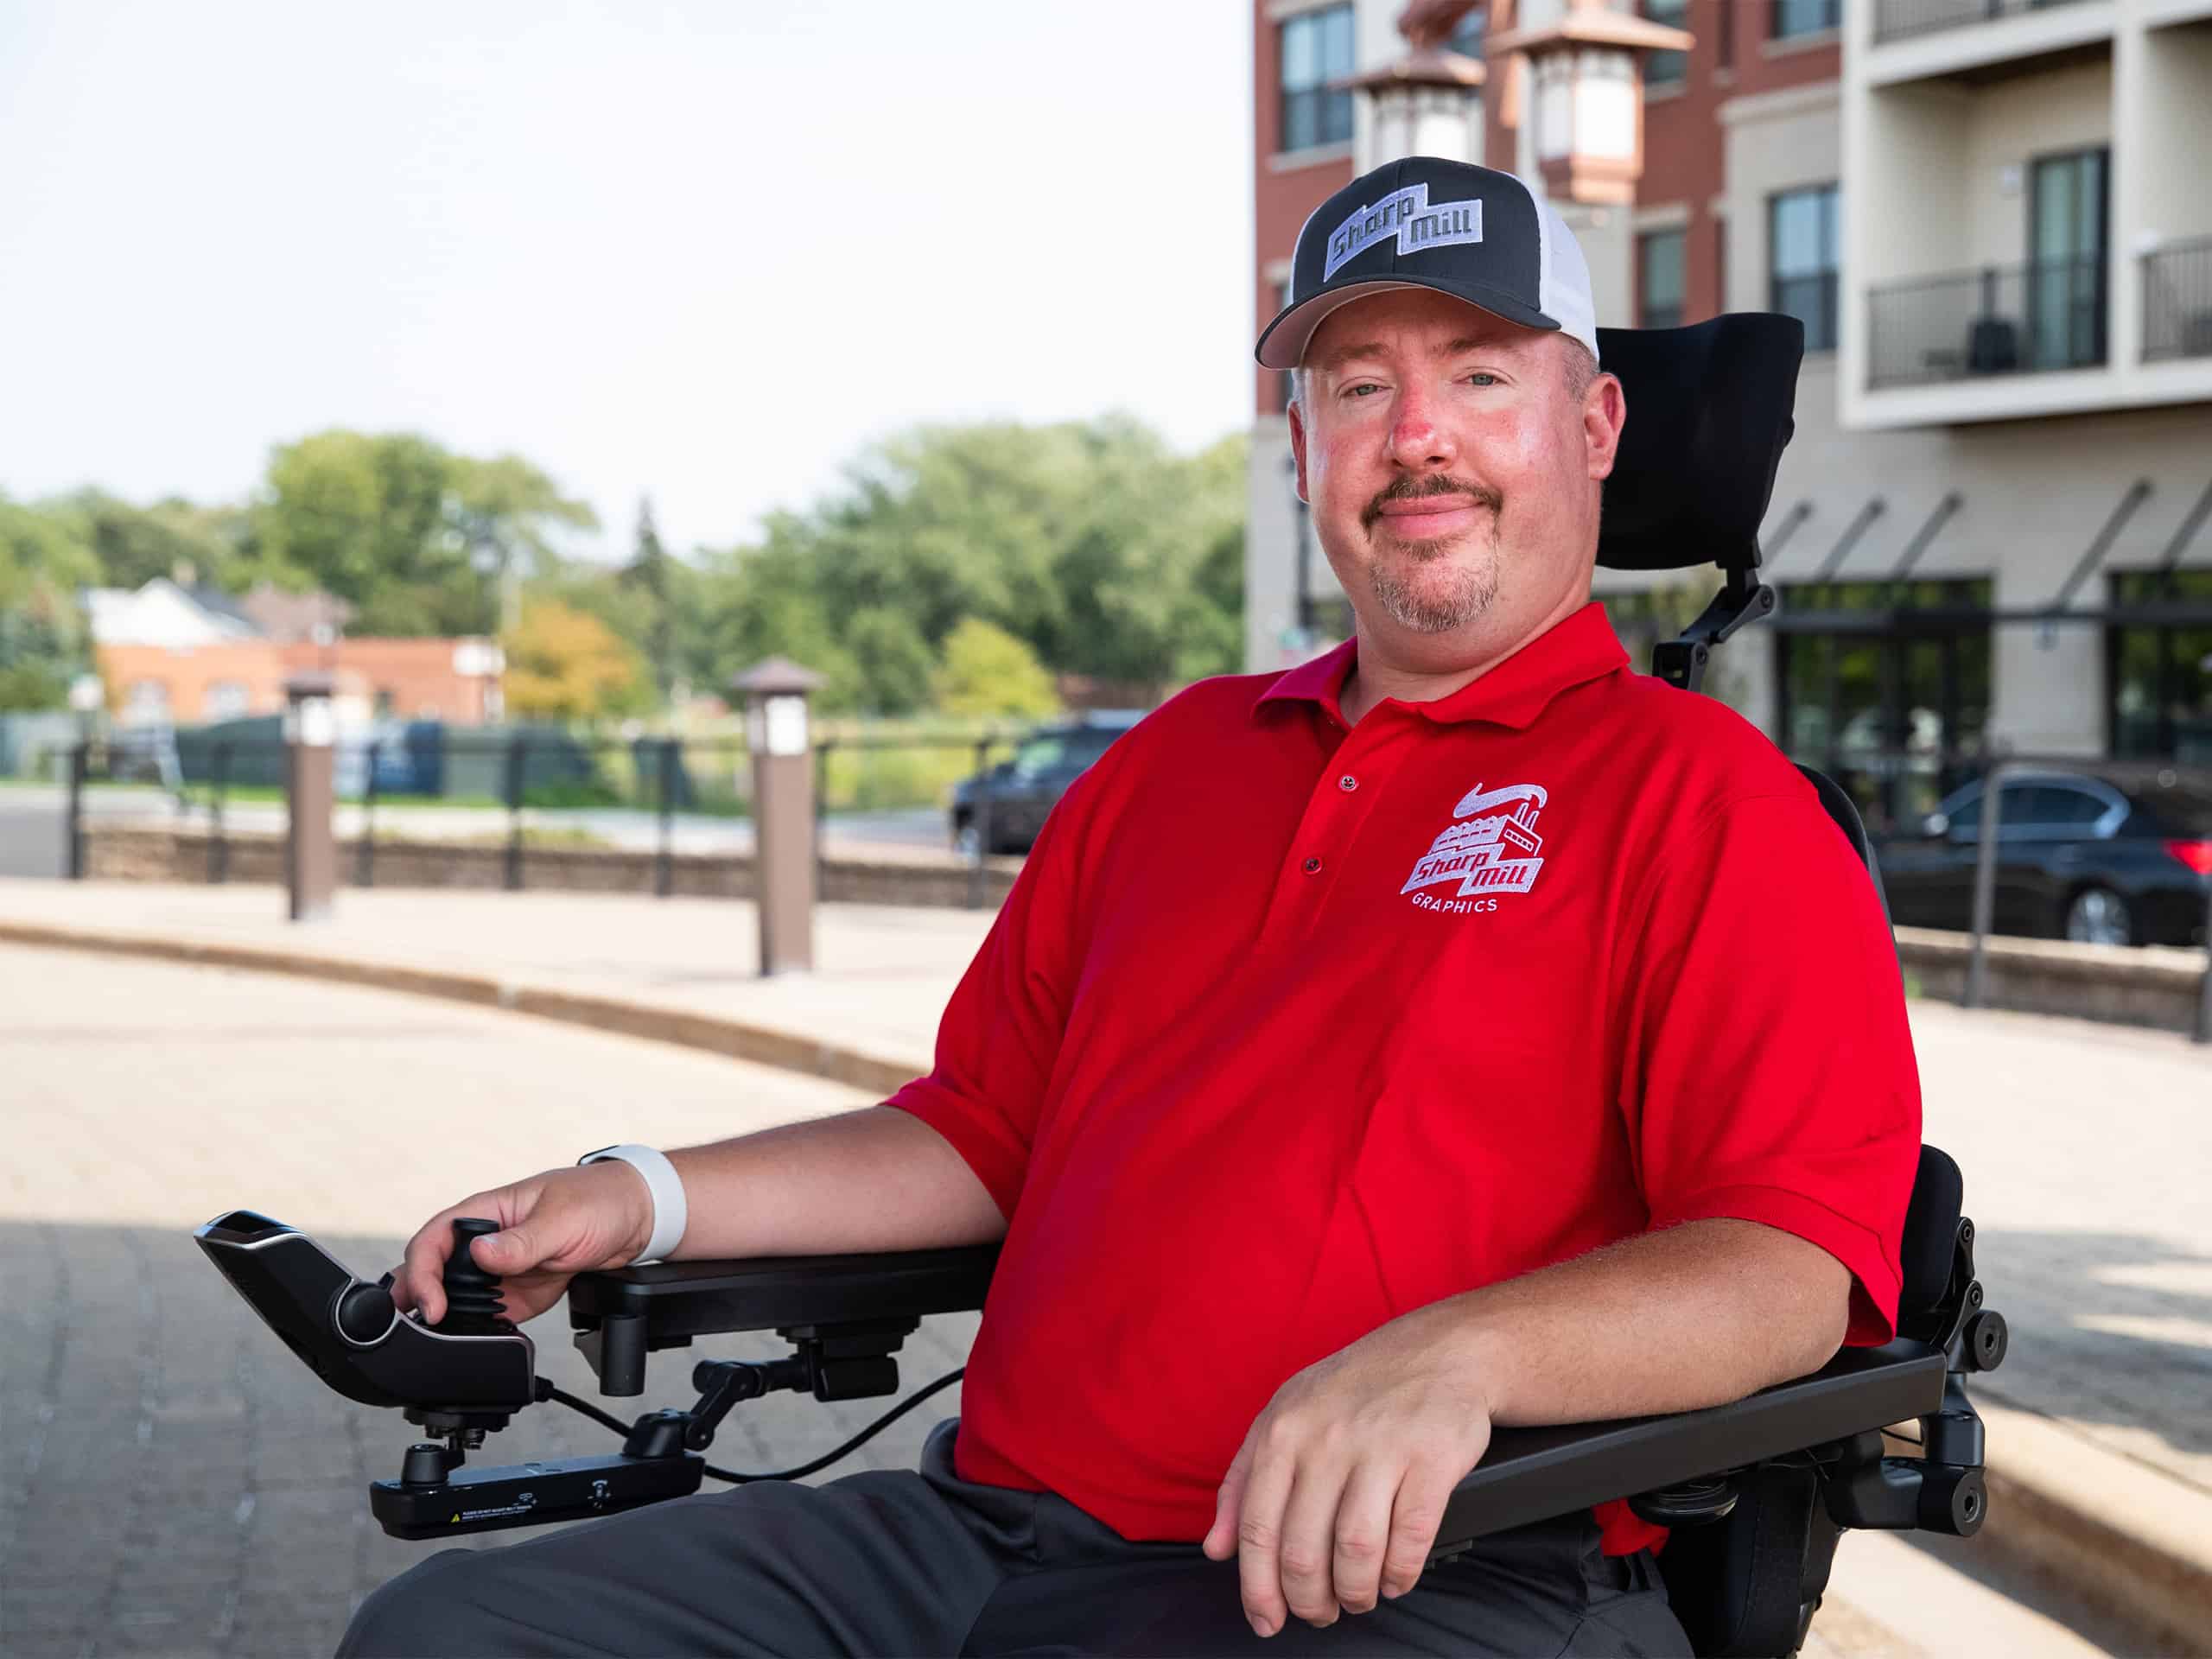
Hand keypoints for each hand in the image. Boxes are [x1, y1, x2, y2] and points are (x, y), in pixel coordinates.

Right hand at [388, 1163, 655, 1325]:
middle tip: (417, 1333)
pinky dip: (476, 1330)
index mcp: (487, 1211)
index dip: (423, 1273)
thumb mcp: (562, 1220)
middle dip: (418, 1300)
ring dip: (444, 1319)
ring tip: (437, 1344)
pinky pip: (485, 1315)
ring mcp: (499, 1270)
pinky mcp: (516, 1293)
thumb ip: (521, 1242)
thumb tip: (481, 1253)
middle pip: (433, 1271)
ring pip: (454, 1297)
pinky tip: (475, 1343)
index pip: (433, 1240)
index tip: (434, 1305)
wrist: (636, 1218)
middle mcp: (485, 1241)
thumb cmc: (599, 1200)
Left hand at [1200, 1312, 1495, 1637]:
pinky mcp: (1431, 1460)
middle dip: (1309, 1601)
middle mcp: (1326, 1441)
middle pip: (1304, 1552)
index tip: (1267, 1621)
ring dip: (1354, 1594)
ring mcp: (1380, 1449)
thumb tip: (1215, 1548)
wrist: (1437, 1352)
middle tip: (1319, 1614)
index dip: (1259, 1588)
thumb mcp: (1284, 1418)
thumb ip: (1243, 1482)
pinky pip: (1409, 1539)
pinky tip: (1393, 1579)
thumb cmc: (1352, 1391)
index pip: (1259, 1529)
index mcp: (1282, 1432)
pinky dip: (1399, 1574)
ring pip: (1355, 1554)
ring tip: (1357, 1599)